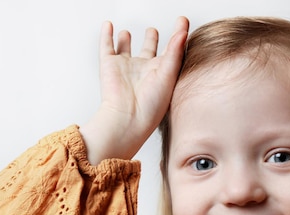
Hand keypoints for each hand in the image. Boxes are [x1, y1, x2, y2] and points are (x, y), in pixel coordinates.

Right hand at [81, 17, 188, 163]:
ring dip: (126, 40)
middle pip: (147, 51)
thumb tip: (183, 31)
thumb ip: (175, 51)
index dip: (177, 36)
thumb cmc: (151, 106)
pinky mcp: (109, 65)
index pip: (171, 50)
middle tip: (153, 31)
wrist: (128, 118)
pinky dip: (106, 35)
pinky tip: (108, 26)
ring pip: (125, 49)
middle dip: (150, 40)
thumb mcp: (169, 75)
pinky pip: (106, 46)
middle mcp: (143, 70)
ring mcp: (125, 67)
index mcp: (161, 72)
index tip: (183, 22)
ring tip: (127, 33)